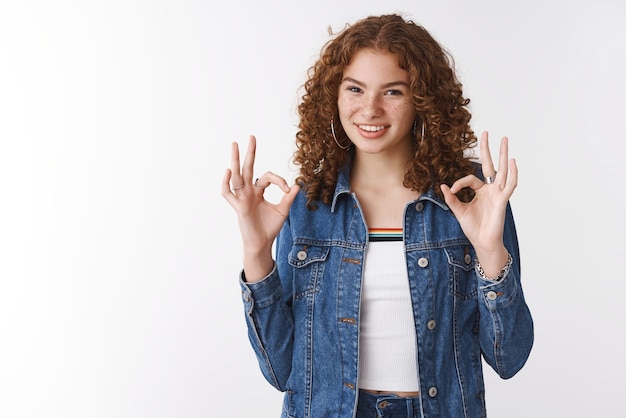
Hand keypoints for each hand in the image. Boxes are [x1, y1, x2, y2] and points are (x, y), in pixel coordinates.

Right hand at [221, 135, 299, 280]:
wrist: (262, 244)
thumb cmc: (269, 228)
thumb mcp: (282, 211)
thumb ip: (288, 198)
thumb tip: (298, 185)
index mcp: (258, 192)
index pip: (267, 177)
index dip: (279, 180)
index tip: (288, 189)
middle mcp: (248, 192)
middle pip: (248, 168)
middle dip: (250, 153)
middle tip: (251, 137)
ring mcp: (242, 198)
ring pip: (237, 176)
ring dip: (236, 160)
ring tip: (235, 145)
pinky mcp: (238, 207)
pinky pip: (228, 194)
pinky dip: (226, 183)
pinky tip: (229, 171)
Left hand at [440, 132, 516, 275]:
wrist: (482, 242)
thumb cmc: (473, 228)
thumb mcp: (458, 211)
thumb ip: (451, 198)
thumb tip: (442, 185)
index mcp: (480, 191)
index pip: (470, 178)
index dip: (459, 182)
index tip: (451, 190)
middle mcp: (490, 190)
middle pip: (490, 165)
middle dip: (488, 149)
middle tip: (487, 132)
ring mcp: (498, 194)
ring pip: (502, 170)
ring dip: (503, 154)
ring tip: (504, 139)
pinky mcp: (503, 200)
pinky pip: (510, 185)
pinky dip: (512, 173)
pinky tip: (512, 161)